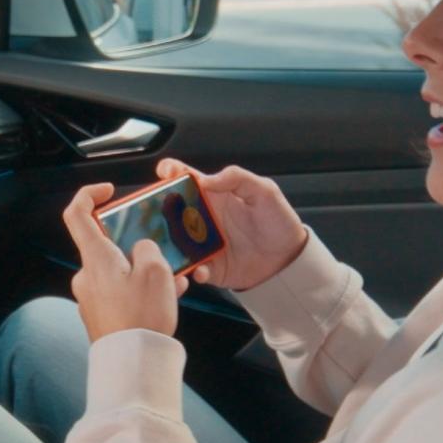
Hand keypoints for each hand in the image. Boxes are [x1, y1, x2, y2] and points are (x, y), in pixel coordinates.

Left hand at [63, 183, 188, 341]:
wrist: (133, 363)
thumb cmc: (141, 317)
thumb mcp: (156, 271)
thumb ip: (148, 248)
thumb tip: (141, 249)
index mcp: (95, 258)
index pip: (76, 213)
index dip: (89, 194)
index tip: (108, 191)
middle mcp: (87, 276)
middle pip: (108, 246)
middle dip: (137, 246)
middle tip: (162, 253)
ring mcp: (92, 297)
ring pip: (120, 271)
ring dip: (146, 272)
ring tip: (174, 282)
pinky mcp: (101, 316)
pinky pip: (122, 293)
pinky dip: (142, 291)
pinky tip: (167, 299)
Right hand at [155, 159, 307, 290]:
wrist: (289, 258)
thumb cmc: (277, 220)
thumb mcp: (264, 190)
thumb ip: (237, 178)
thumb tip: (206, 178)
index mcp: (213, 195)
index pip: (186, 179)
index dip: (172, 172)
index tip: (164, 171)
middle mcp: (202, 218)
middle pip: (171, 211)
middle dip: (158, 210)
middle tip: (153, 212)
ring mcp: (203, 244)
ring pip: (174, 242)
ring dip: (168, 244)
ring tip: (167, 247)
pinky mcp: (209, 267)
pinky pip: (192, 269)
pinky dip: (192, 270)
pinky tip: (201, 269)